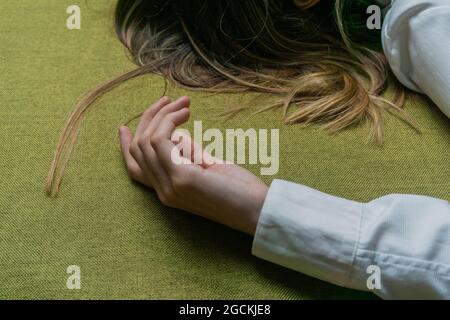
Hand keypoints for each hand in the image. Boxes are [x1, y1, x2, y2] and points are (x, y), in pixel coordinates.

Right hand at [118, 96, 267, 234]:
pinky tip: (185, 113)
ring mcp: (170, 186)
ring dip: (163, 115)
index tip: (124, 125)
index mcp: (168, 191)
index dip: (125, 145)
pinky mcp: (181, 177)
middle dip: (149, 119)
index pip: (135, 168)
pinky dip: (169, 121)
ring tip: (184, 104)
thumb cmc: (239, 190)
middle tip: (168, 101)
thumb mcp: (208, 169)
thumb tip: (179, 135)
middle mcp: (163, 191)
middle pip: (138, 149)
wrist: (258, 210)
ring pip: (147, 141)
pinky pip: (160, 140)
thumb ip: (189, 155)